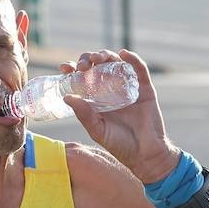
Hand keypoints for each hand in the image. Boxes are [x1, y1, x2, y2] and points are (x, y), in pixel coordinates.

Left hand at [62, 49, 179, 183]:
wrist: (145, 153)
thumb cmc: (119, 144)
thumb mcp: (97, 130)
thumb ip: (84, 114)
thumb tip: (67, 97)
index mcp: (95, 98)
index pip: (82, 78)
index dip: (72, 69)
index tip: (64, 67)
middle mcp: (110, 89)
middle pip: (97, 66)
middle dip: (88, 60)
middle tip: (82, 66)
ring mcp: (127, 87)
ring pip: (116, 63)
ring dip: (106, 55)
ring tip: (98, 58)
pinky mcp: (145, 88)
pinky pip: (139, 69)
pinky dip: (132, 59)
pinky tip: (123, 54)